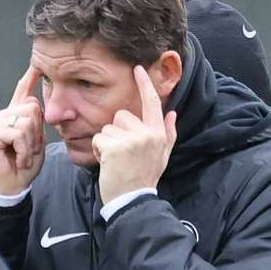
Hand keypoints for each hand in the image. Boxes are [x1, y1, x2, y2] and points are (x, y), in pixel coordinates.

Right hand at [0, 65, 45, 195]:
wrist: (10, 186)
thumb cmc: (23, 167)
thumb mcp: (35, 142)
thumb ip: (36, 124)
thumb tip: (37, 103)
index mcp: (12, 116)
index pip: (22, 92)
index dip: (30, 79)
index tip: (37, 65)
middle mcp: (1, 115)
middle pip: (33, 108)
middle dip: (37, 133)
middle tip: (28, 151)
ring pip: (27, 121)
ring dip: (31, 145)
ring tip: (22, 156)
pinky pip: (18, 133)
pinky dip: (23, 150)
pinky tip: (17, 160)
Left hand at [92, 66, 177, 203]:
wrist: (133, 200)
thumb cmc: (144, 177)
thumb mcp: (162, 156)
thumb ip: (168, 133)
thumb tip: (172, 113)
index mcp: (158, 133)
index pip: (151, 103)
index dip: (144, 84)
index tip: (137, 69)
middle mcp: (147, 134)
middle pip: (121, 116)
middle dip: (116, 132)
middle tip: (122, 153)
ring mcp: (131, 140)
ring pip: (107, 128)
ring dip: (106, 143)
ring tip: (115, 160)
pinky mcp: (115, 147)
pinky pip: (98, 139)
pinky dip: (98, 151)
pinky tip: (108, 163)